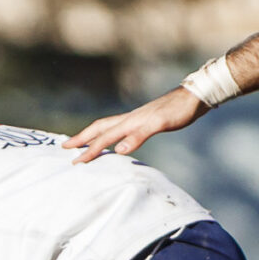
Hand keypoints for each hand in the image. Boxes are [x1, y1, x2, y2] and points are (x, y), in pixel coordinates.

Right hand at [68, 89, 202, 162]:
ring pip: (106, 127)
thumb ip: (139, 136)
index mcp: (130, 122)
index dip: (89, 151)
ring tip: (81, 142)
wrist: (194, 97)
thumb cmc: (178, 111)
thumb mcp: (160, 125)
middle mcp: (129, 119)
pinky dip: (108, 134)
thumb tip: (119, 150)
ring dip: (92, 135)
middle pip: (98, 128)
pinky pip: (118, 129)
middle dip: (81, 138)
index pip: (104, 138)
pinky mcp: (143, 121)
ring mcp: (136, 119)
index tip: (75, 162)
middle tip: (65, 146)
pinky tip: (113, 139)